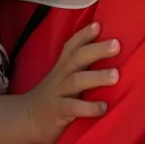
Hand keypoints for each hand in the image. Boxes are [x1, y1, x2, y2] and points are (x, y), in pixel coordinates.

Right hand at [21, 22, 119, 143]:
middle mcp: (61, 75)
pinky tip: (103, 107)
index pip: (72, 46)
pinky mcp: (58, 111)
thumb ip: (80, 68)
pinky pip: (73, 107)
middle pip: (77, 57)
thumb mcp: (63, 78)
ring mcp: (59, 92)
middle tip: (116, 44)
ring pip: (76, 80)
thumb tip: (109, 59)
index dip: (84, 34)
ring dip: (96, 76)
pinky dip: (88, 107)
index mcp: (63, 67)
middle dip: (97, 49)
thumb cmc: (54, 98)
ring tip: (116, 75)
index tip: (98, 25)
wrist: (28, 119)